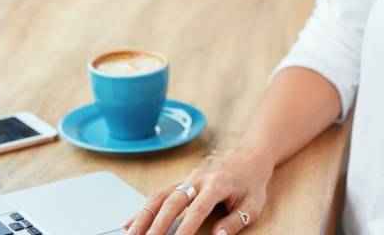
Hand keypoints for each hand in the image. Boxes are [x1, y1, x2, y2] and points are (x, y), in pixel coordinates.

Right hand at [121, 144, 274, 234]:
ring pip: (160, 196)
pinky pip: (158, 194)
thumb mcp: (253, 204)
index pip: (197, 208)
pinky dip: (143, 209)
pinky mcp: (181, 181)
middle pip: (172, 201)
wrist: (250, 155)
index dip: (185, 227)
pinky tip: (129, 224)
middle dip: (156, 224)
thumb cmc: (251, 182)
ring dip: (143, 216)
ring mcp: (187, 178)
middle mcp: (198, 179)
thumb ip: (235, 221)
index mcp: (217, 184)